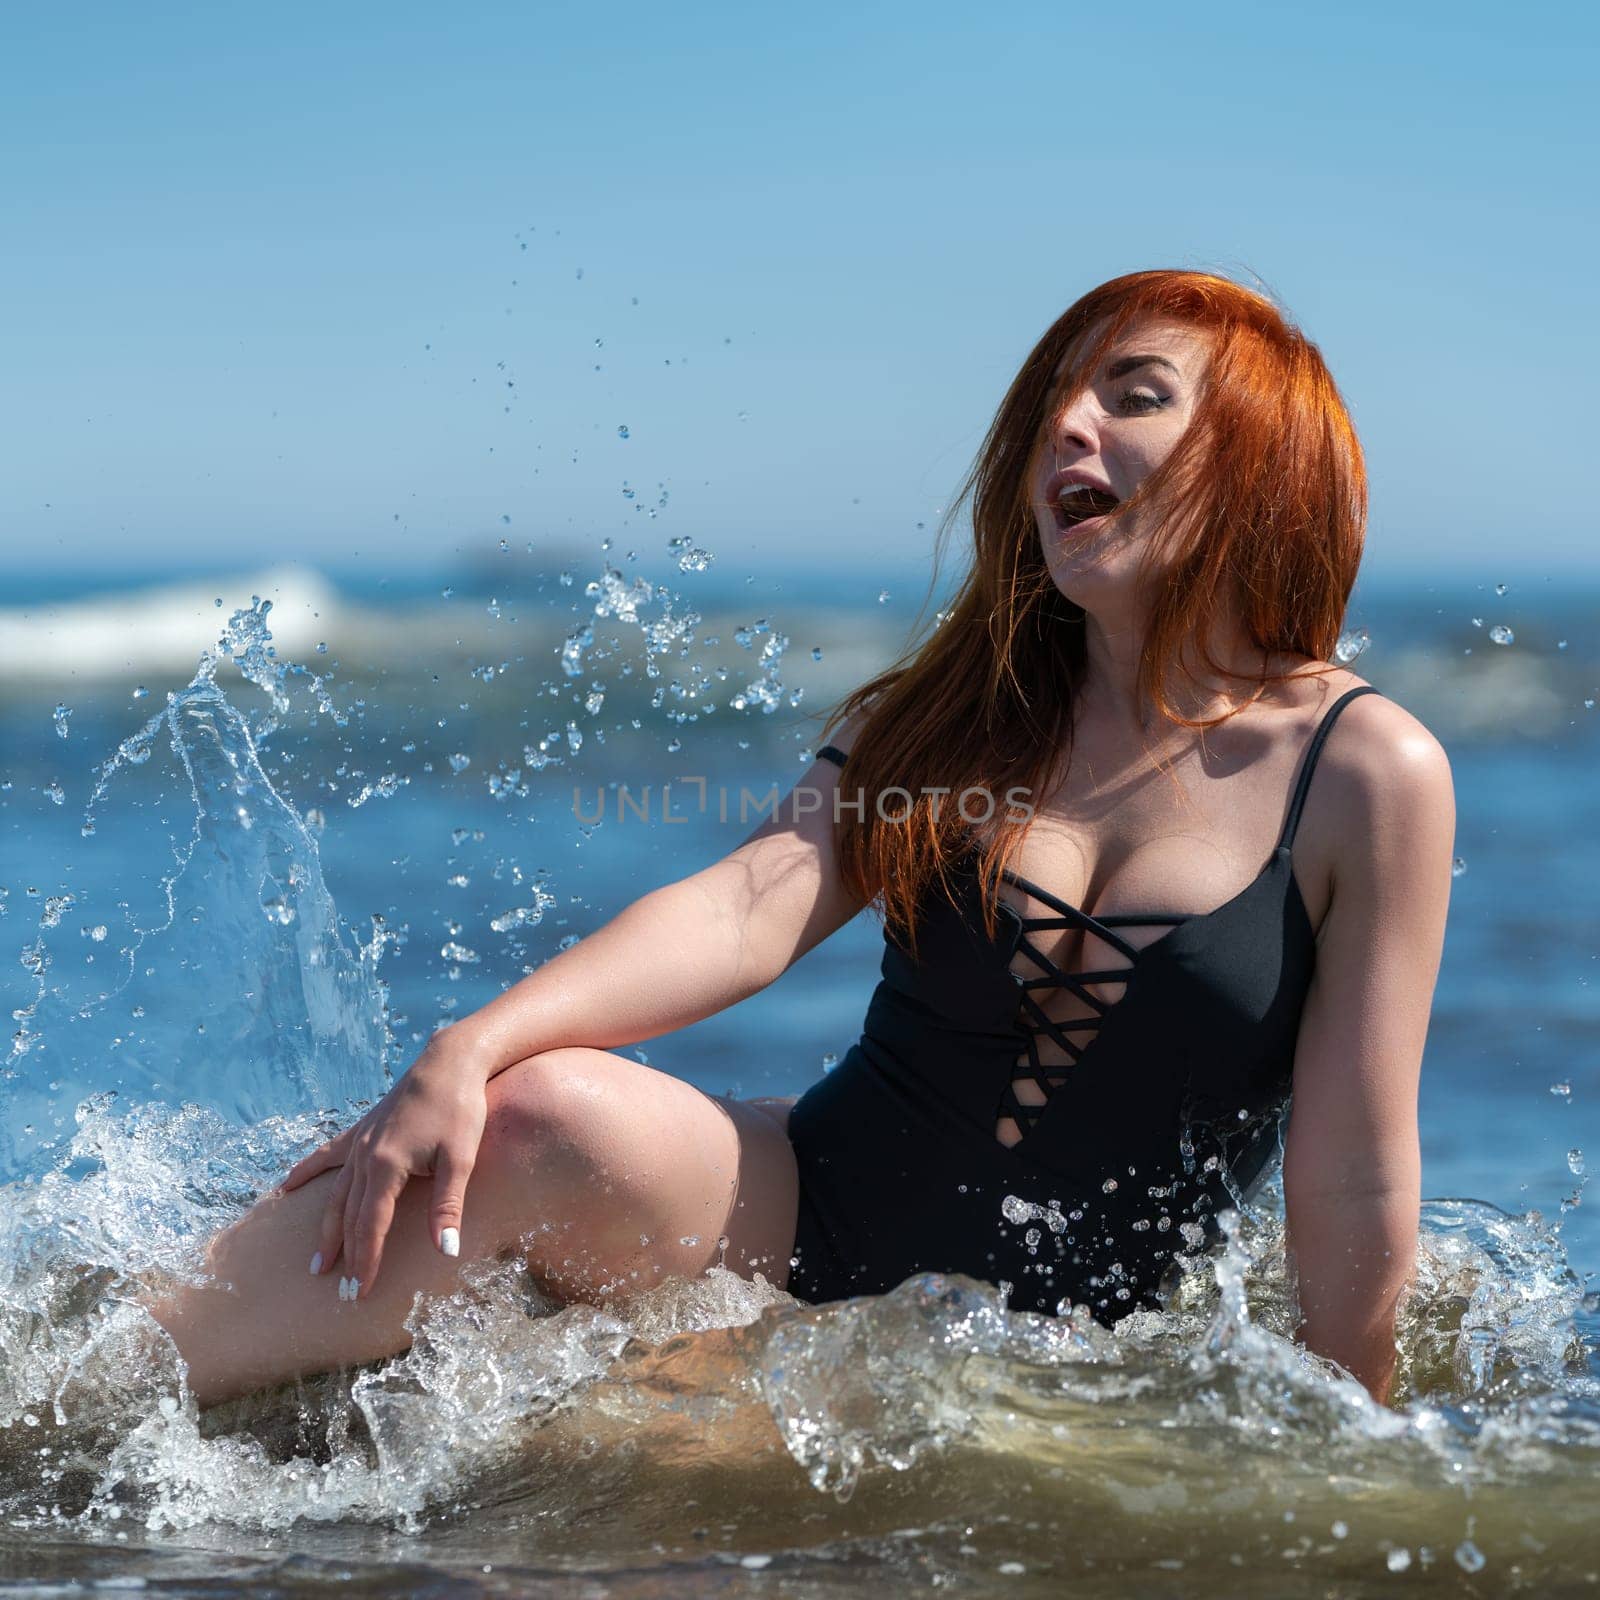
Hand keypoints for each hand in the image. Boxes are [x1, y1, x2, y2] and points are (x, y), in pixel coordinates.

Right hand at [278, 1037, 488, 1296]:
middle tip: (337, 1290)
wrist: (450, 1062)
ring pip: (336, 1193)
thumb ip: (448, 1207)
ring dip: (326, 1228)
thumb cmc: (460, 1109)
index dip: (366, 1260)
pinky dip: (306, 1173)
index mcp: (386, 1167)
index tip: (359, 1292)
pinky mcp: (362, 1129)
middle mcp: (364, 1156)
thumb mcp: (461, 1159)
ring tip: (317, 1260)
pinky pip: (326, 1156)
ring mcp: (359, 1142)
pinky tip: (286, 1187)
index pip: (371, 1226)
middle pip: (348, 1215)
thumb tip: (446, 1252)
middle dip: (344, 1254)